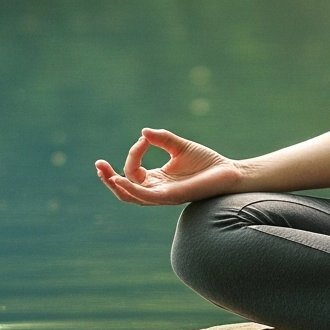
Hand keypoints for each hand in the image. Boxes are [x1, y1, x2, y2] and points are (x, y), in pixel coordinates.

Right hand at [94, 127, 243, 205]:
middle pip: (124, 190)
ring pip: (130, 196)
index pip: (133, 171)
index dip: (133, 153)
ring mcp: (162, 195)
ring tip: (104, 172)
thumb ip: (162, 139)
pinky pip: (145, 196)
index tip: (144, 139)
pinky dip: (131, 189)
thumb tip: (143, 132)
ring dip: (115, 185)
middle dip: (108, 178)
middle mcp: (156, 190)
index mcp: (157, 180)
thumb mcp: (180, 146)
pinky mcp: (171, 197)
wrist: (230, 173)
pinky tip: (121, 179)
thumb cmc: (207, 162)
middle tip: (98, 164)